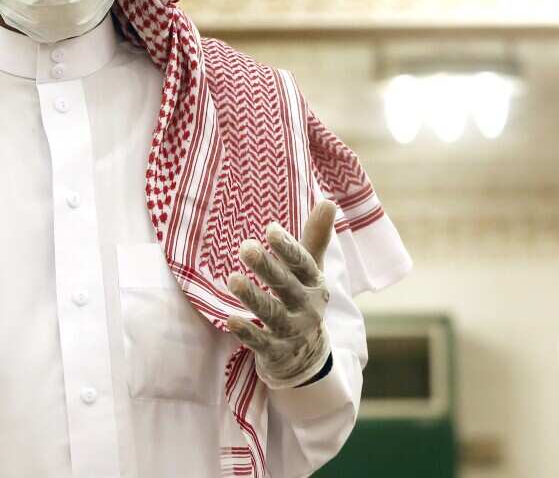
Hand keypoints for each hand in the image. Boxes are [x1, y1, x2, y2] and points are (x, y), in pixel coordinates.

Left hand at [225, 200, 336, 388]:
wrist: (307, 357)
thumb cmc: (302, 300)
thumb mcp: (310, 272)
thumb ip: (315, 239)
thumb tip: (329, 201)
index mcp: (315, 284)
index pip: (304, 264)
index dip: (288, 248)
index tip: (270, 230)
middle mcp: (307, 308)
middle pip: (287, 286)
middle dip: (268, 268)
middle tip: (246, 247)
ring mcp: (292, 332)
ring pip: (272, 314)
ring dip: (253, 297)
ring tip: (233, 279)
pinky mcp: (276, 352)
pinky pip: (261, 342)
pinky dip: (247, 332)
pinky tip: (230, 320)